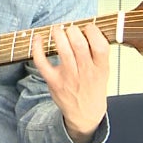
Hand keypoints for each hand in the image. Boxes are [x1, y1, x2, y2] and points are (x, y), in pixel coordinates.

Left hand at [31, 22, 108, 142]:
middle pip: (79, 44)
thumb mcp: (104, 72)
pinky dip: (37, 48)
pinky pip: (42, 62)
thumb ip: (98, 53)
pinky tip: (38, 39)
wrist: (84, 115)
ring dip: (58, 34)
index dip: (92, 31)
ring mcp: (69, 77)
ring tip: (57, 30)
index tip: (87, 27)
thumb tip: (88, 28)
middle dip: (73, 30)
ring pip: (63, 50)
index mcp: (101, 68)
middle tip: (70, 28)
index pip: (100, 45)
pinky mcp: (53, 81)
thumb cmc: (93, 88)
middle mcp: (86, 72)